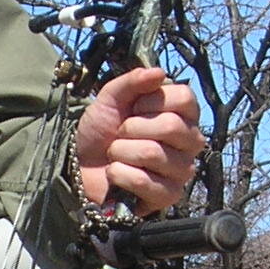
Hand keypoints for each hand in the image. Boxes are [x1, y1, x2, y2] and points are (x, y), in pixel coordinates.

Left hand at [75, 67, 204, 215]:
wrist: (79, 166)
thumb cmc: (100, 132)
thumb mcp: (111, 99)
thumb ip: (133, 82)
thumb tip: (159, 73)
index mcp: (182, 116)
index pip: (185, 99)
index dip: (152, 101)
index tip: (134, 109)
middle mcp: (189, 143)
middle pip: (171, 126)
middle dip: (132, 128)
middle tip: (120, 134)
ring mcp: (181, 171)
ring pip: (153, 153)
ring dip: (121, 152)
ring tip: (116, 155)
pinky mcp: (168, 196)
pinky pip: (145, 181)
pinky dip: (120, 175)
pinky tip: (116, 174)